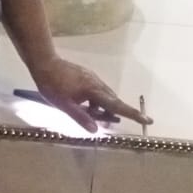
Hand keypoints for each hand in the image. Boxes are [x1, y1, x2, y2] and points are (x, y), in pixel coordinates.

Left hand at [29, 57, 151, 133]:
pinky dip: (95, 101)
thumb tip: (96, 130)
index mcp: (94, 91)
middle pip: (112, 102)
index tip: (148, 120)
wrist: (44, 62)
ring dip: (101, 108)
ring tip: (88, 114)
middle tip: (102, 122)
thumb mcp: (64, 105)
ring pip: (104, 97)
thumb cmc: (52, 85)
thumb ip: (80, 117)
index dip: (132, 114)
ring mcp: (92, 78)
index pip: (117, 106)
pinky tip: (82, 105)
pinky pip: (96, 92)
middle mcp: (97, 83)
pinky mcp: (86, 76)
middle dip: (110, 114)